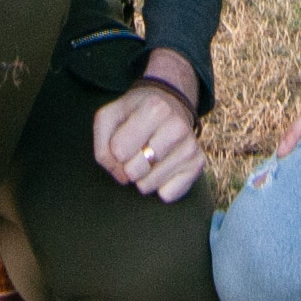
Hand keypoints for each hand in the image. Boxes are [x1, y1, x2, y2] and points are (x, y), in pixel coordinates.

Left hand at [92, 79, 207, 201]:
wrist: (170, 105)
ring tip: (149, 157)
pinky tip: (163, 167)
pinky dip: (159, 187)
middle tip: (137, 150)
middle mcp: (177, 126)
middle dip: (128, 166)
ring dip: (142, 177)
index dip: (115, 150)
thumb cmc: (133, 115)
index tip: (125, 137)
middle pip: (133, 171)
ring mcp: (190, 147)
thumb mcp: (109, 118)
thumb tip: (122, 177)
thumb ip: (103, 147)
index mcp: (154, 108)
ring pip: (147, 185)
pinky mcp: (197, 164)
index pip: (119, 151)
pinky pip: (167, 195)